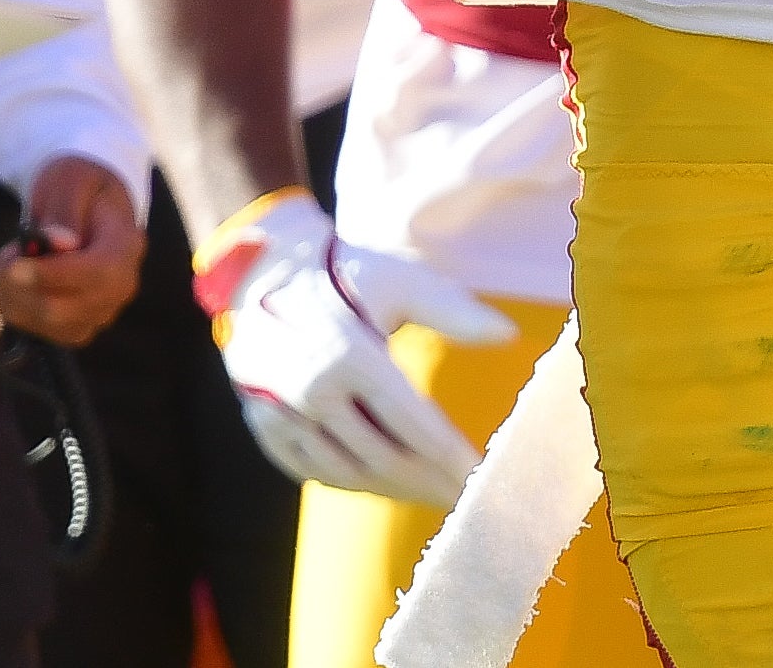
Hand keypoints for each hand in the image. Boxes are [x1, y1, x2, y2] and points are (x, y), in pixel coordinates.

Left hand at [0, 158, 145, 346]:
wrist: (88, 205)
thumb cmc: (79, 189)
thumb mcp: (70, 181)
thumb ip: (64, 209)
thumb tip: (58, 242)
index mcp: (127, 245)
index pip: (99, 273)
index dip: (54, 276)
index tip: (15, 265)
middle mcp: (121, 286)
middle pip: (68, 309)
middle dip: (23, 287)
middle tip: (7, 254)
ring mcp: (101, 311)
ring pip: (49, 324)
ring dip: (15, 295)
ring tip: (14, 260)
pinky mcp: (78, 327)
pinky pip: (39, 330)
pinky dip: (17, 307)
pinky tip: (18, 280)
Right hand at [201, 191, 511, 504]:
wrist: (262, 272)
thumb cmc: (345, 272)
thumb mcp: (400, 280)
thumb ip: (454, 310)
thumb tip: (510, 334)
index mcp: (348, 354)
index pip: (413, 425)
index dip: (452, 457)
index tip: (484, 477)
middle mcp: (310, 391)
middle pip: (383, 459)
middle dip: (431, 483)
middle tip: (469, 500)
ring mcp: (279, 414)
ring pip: (348, 474)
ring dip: (396, 491)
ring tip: (435, 493)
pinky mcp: (264, 428)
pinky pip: (314, 472)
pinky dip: (354, 483)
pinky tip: (388, 484)